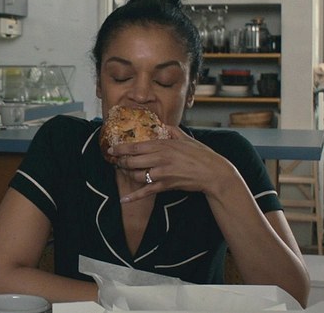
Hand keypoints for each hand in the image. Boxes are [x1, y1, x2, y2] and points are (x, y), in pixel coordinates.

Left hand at [109, 125, 236, 202]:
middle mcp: (160, 158)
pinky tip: (123, 199)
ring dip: (127, 175)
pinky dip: (133, 196)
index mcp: (163, 145)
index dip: (121, 148)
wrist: (212, 173)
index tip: (111, 148)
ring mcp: (162, 173)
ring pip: (136, 175)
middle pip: (132, 161)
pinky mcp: (166, 186)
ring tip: (123, 172)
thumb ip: (171, 130)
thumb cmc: (200, 155)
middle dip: (120, 162)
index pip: (136, 146)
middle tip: (116, 161)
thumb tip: (162, 125)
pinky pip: (146, 191)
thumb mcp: (185, 138)